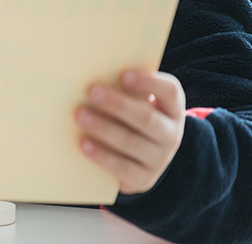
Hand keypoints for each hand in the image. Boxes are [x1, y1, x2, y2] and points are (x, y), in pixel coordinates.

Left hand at [76, 69, 185, 194]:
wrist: (140, 160)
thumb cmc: (129, 118)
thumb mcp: (135, 103)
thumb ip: (122, 89)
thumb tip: (90, 72)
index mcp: (171, 108)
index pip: (169, 92)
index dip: (149, 82)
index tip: (123, 75)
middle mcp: (171, 134)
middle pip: (147, 118)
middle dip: (118, 104)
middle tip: (91, 91)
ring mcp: (160, 159)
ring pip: (132, 142)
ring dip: (104, 128)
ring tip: (80, 115)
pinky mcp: (144, 179)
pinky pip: (122, 168)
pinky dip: (102, 155)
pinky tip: (83, 144)